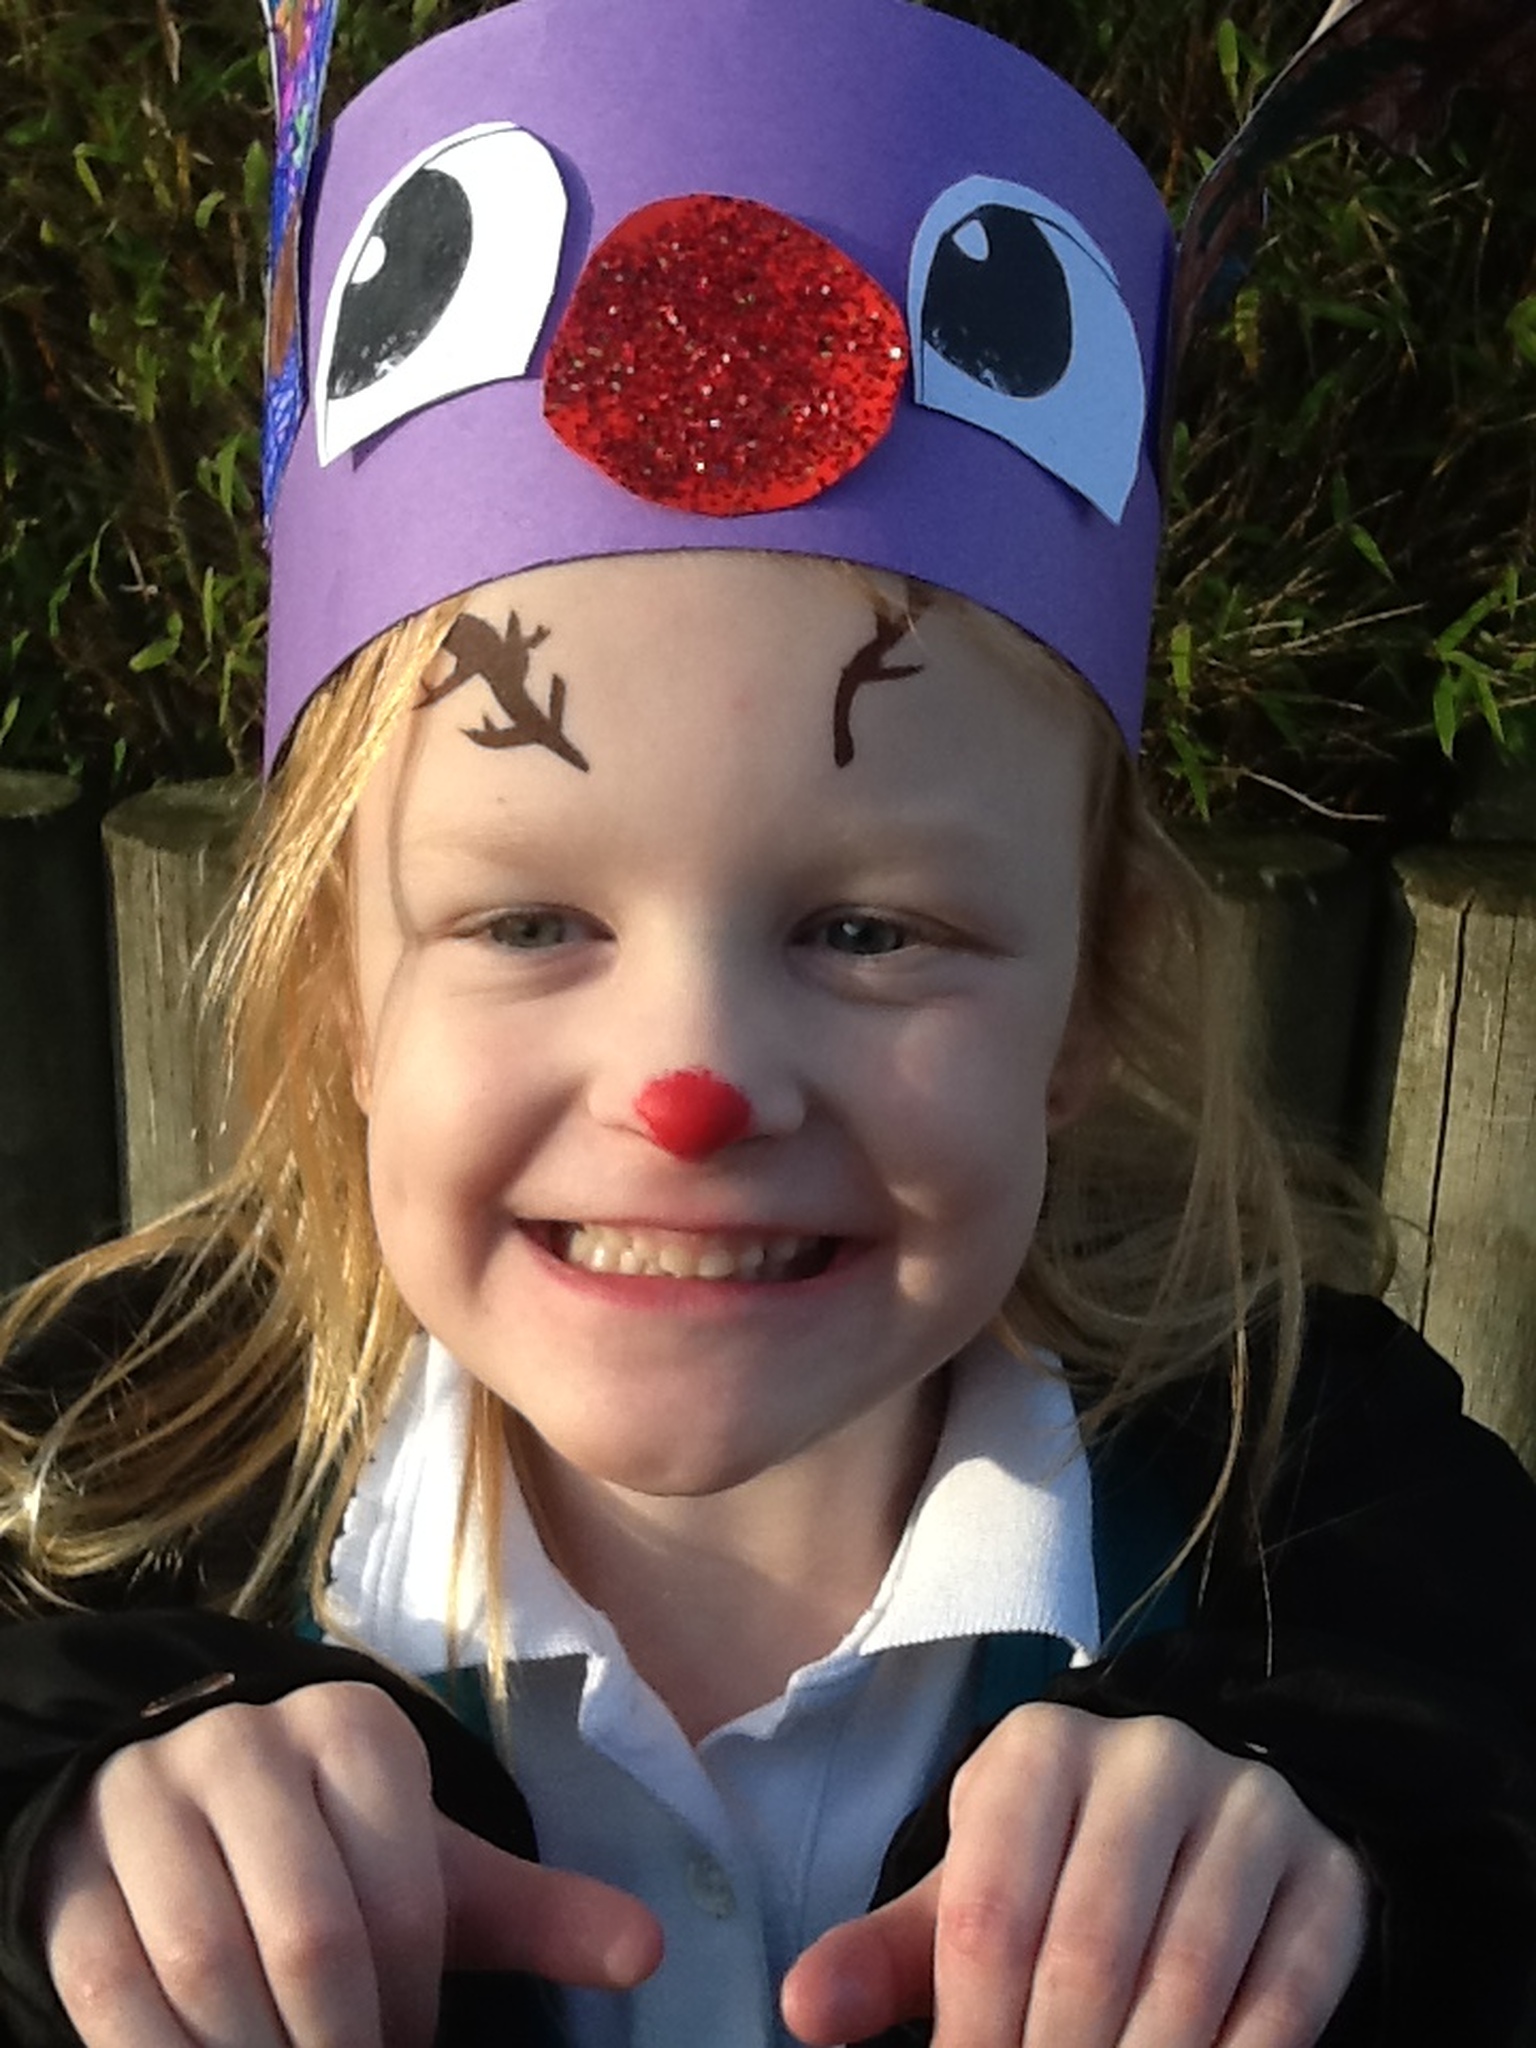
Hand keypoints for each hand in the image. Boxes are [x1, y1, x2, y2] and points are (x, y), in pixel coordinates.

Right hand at [41, 1681, 661, 2047]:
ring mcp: (147, 1799)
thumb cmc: (332, 1849)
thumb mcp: (431, 1868)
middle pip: (307, 1931)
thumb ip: (536, 1910)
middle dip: (338, 2038)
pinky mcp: (72, 1868)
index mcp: (353, 1730)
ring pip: (202, 1961)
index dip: (413, 2003)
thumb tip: (649, 1950)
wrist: (181, 1810)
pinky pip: (109, 1986)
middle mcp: (245, 1742)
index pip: (403, 1892)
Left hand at [782, 1704, 1366, 2047]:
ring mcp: (1250, 1808)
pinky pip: (1284, 1996)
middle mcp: (1150, 1757)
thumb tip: (802, 2011)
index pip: (992, 1912)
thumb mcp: (970, 1890)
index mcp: (1042, 1749)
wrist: (1201, 1820)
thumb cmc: (1055, 1866)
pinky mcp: (1325, 1871)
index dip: (970, 2032)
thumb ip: (886, 1958)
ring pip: (1185, 1978)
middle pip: (1087, 1951)